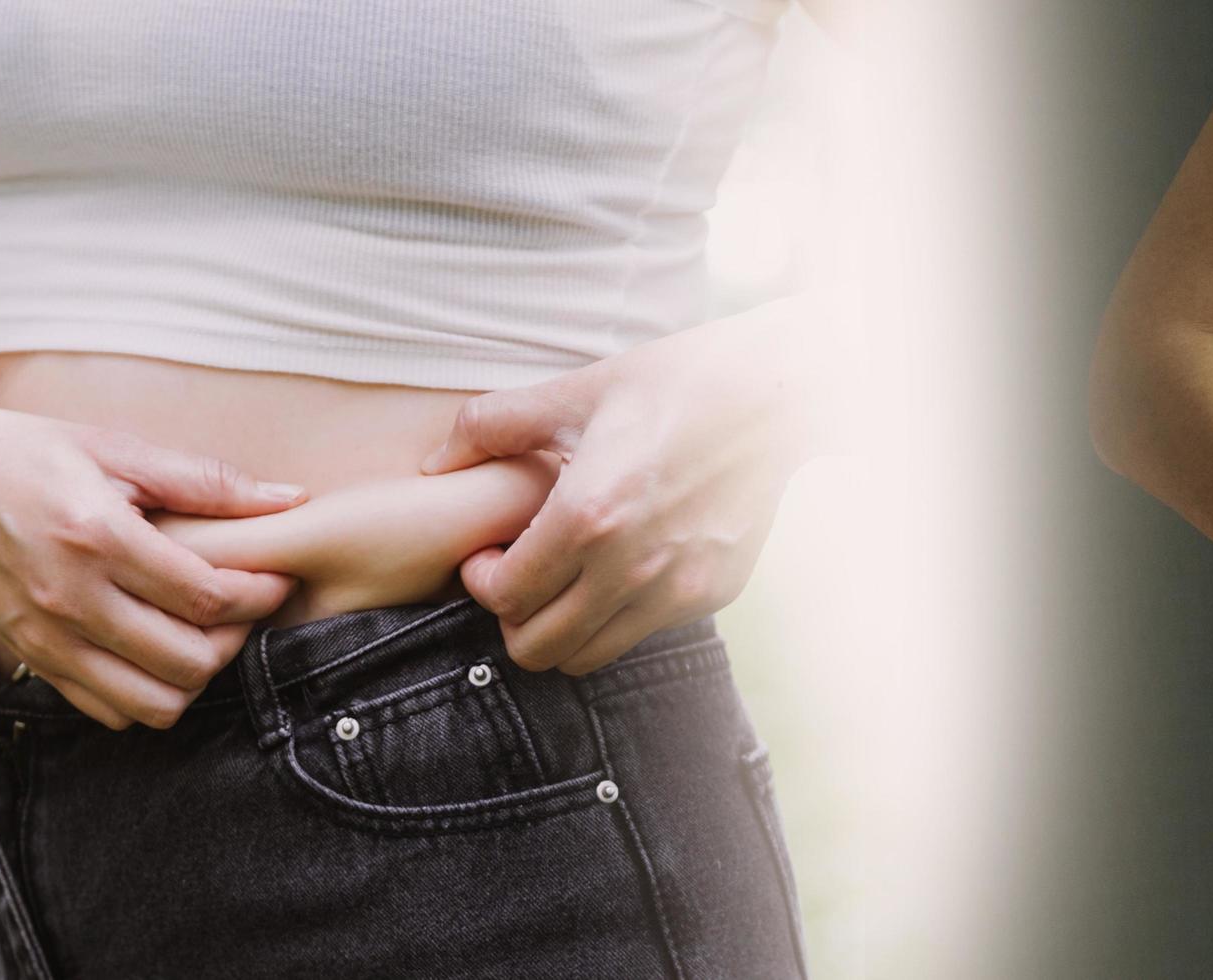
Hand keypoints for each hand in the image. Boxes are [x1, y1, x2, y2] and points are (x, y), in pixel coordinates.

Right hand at [0, 398, 300, 727]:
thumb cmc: (27, 452)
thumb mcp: (117, 449)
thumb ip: (208, 482)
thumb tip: (292, 498)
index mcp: (98, 539)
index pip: (207, 598)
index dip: (262, 597)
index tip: (278, 581)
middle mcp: (68, 599)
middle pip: (189, 662)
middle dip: (235, 640)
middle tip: (243, 608)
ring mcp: (43, 637)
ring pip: (151, 704)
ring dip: (193, 677)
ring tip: (202, 634)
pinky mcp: (26, 657)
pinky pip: (104, 710)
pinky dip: (144, 693)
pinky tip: (155, 650)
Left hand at [420, 306, 811, 674]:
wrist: (775, 395)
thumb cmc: (672, 384)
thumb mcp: (576, 392)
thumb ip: (492, 425)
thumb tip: (436, 462)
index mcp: (589, 515)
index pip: (504, 596)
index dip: (482, 580)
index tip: (491, 555)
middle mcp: (634, 565)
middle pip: (539, 648)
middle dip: (515, 617)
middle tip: (522, 576)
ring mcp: (681, 586)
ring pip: (590, 655)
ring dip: (566, 626)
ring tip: (569, 579)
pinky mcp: (715, 592)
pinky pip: (645, 630)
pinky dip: (623, 612)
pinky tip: (627, 563)